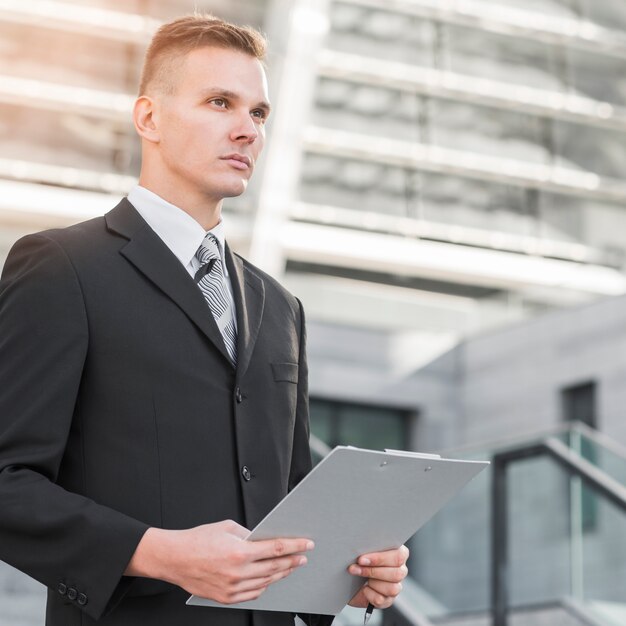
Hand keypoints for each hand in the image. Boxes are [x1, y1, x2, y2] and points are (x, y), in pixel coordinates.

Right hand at [125, 520, 313, 603]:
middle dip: (293, 561)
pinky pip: (253, 594)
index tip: (306, 544)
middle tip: (303, 556)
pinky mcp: (226, 598)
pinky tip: (270, 579)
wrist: (174, 558)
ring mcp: (232, 588)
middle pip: (274, 568)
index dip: (295, 546)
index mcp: (239, 552)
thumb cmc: (197, 540)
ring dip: (281, 574)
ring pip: (266, 582)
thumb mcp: (227, 527)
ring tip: (290, 566)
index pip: (276, 549)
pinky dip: (264, 586)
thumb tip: (263, 539)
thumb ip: (248, 534)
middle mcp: (238, 573)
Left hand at [347, 545, 408, 609]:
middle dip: (373, 571)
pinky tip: (364, 589)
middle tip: (356, 568)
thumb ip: (369, 546)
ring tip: (360, 576)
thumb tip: (360, 547)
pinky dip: (369, 594)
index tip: (362, 559)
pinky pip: (382, 599)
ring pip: (392, 588)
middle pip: (397, 573)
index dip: (380, 558)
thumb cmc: (359, 559)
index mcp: (399, 553)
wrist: (350, 578)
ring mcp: (396, 587)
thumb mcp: (365, 550)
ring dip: (372, 582)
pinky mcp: (387, 600)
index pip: (399, 556)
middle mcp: (400, 570)